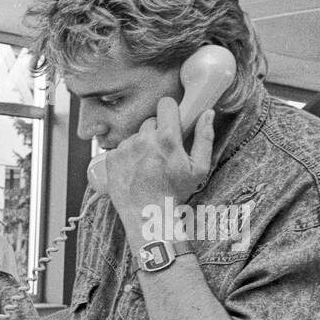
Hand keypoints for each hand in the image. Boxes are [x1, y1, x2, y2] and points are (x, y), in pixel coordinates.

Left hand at [107, 99, 215, 243]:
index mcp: (166, 138)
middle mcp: (143, 140)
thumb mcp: (199, 167)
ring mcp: (125, 149)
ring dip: (141, 144)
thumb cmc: (175, 192)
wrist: (148, 215)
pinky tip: (135, 170)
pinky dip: (127, 155)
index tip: (172, 119)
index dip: (170, 110)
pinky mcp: (112, 158)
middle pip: (150, 121)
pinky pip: (121, 148)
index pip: (165, 104)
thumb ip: (204, 137)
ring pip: (135, 136)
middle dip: (157, 131)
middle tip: (162, 151)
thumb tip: (207, 113)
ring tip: (148, 165)